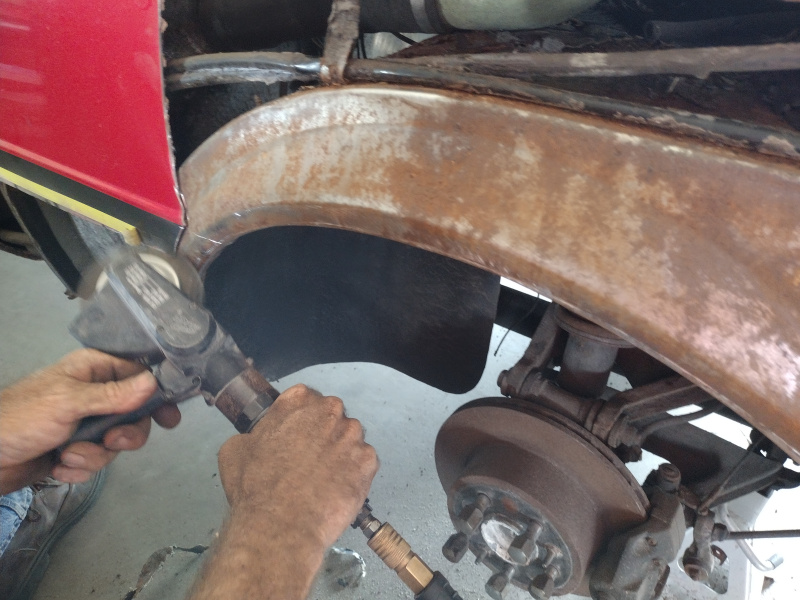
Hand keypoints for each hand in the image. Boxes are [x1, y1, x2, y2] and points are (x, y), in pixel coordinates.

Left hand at [0, 349, 180, 492]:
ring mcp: (86, 423)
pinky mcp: (76, 449)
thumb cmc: (23, 418)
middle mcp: (95, 394)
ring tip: (66, 457)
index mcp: (94, 370)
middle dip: (123, 435)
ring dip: (93, 456)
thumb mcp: (69, 402)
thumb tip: (153, 383)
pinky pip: (97, 460)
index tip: (169, 418)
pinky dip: (79, 468)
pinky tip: (58, 467)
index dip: (157, 396)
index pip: (139, 376)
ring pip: (116, 443)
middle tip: (111, 443)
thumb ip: (113, 395)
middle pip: (134, 415)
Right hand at [218, 384, 378, 549]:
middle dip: (322, 436)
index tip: (295, 437)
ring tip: (321, 480)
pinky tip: (335, 489)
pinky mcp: (368, 461)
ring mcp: (353, 436)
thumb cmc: (256, 489)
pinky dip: (353, 474)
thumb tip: (257, 440)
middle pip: (331, 418)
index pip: (304, 400)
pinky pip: (363, 463)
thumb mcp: (235, 450)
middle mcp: (330, 411)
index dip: (299, 421)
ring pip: (349, 440)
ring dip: (339, 454)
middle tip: (307, 461)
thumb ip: (254, 434)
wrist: (280, 526)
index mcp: (298, 401)